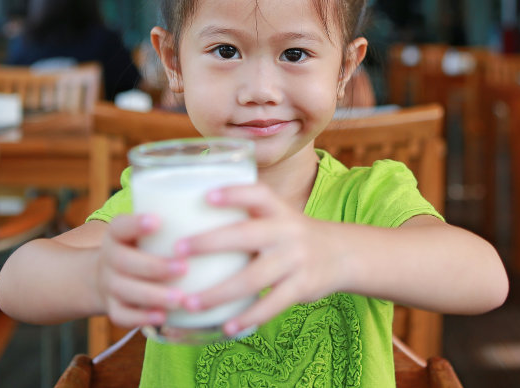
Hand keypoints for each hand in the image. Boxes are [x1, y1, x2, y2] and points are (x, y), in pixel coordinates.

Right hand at [95, 214, 187, 327]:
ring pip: (125, 290)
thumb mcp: (146, 231)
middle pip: (124, 261)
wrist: (110, 274)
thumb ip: (169, 222)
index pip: (121, 226)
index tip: (158, 221)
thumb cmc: (143, 246)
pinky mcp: (112, 308)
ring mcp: (108, 284)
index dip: (136, 224)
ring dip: (153, 295)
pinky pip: (122, 315)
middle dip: (154, 266)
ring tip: (180, 298)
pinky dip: (142, 318)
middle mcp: (109, 257)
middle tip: (184, 268)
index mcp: (117, 233)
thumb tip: (211, 212)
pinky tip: (163, 317)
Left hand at [174, 184, 343, 335]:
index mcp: (279, 209)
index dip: (234, 193)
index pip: (258, 194)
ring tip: (190, 302)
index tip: (207, 196)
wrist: (341, 254)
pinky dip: (248, 317)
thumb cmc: (292, 233)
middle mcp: (287, 231)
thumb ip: (247, 212)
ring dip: (219, 292)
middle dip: (210, 242)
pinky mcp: (302, 287)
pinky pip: (271, 305)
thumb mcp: (278, 215)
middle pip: (247, 235)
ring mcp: (295, 260)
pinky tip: (226, 326)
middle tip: (177, 250)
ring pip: (253, 278)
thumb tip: (194, 207)